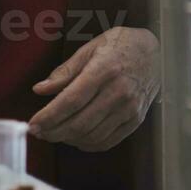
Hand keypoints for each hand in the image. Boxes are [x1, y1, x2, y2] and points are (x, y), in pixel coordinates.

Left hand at [28, 27, 159, 152]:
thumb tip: (39, 90)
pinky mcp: (136, 120)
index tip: (33, 124)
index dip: (49, 116)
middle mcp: (118, 92)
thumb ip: (65, 72)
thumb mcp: (90, 49)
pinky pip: (108, 141)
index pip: (71, 100)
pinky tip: (75, 137)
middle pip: (80, 122)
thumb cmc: (120, 46)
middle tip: (38, 132)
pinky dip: (88, 144)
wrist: (157, 53)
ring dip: (68, 139)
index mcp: (104, 70)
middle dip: (54, 131)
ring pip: (92, 135)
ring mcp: (129, 109)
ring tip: (54, 133)